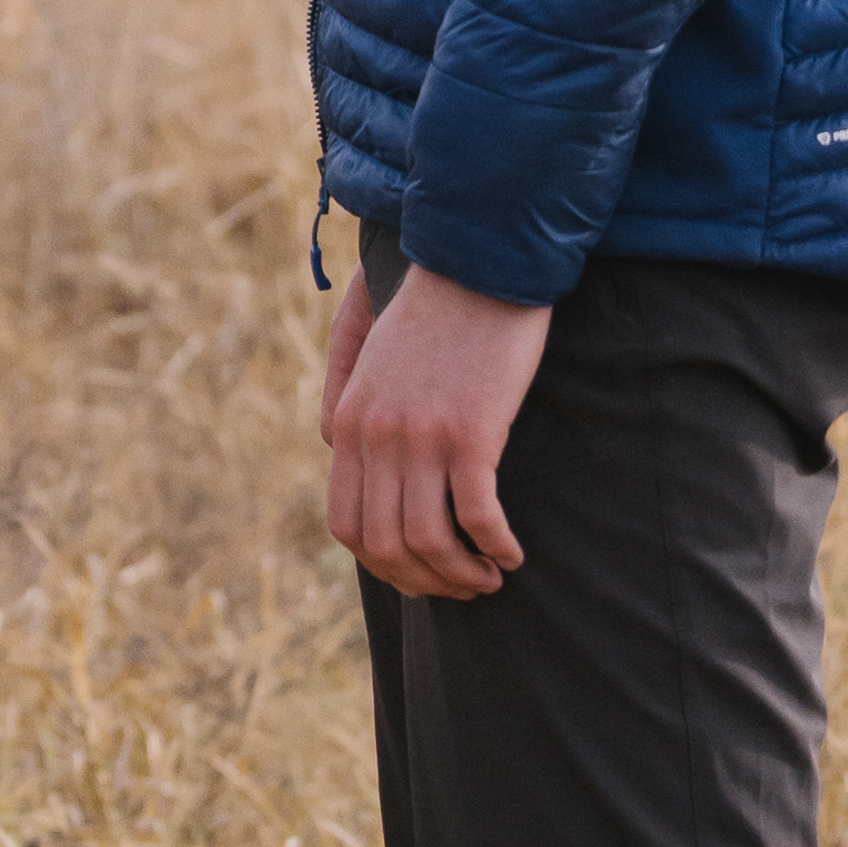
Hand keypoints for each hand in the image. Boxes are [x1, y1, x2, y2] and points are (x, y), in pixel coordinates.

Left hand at [323, 256, 550, 599]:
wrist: (480, 259)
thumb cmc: (435, 307)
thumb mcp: (371, 355)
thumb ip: (347, 402)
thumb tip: (334, 446)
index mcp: (348, 423)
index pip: (346, 525)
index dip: (382, 564)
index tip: (418, 572)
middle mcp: (375, 437)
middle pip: (386, 545)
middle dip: (425, 582)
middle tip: (463, 586)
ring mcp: (420, 437)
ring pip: (429, 541)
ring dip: (462, 574)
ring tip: (491, 577)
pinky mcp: (471, 431)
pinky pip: (477, 516)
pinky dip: (495, 546)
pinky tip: (513, 553)